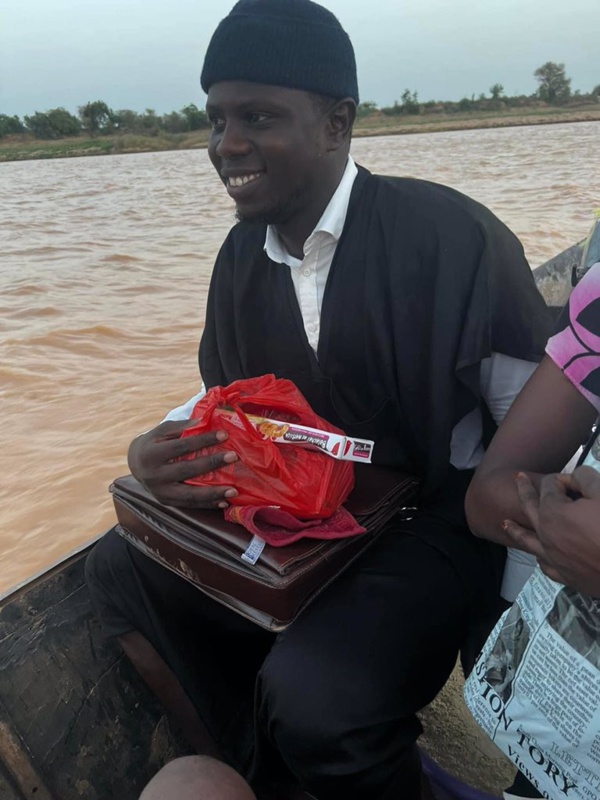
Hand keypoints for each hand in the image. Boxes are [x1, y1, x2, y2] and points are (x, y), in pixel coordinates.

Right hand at [127, 419, 238, 507]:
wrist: (135, 463)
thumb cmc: (154, 443)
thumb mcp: (163, 431)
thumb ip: (182, 426)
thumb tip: (206, 420)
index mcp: (151, 453)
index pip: (181, 446)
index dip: (203, 440)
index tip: (224, 435)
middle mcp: (154, 475)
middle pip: (186, 470)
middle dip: (211, 463)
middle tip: (233, 456)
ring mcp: (160, 492)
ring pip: (189, 494)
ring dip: (213, 493)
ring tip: (234, 490)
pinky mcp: (166, 502)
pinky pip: (190, 504)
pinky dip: (208, 504)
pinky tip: (224, 501)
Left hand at [504, 468, 599, 594]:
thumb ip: (585, 478)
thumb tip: (574, 478)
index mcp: (553, 513)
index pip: (551, 487)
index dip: (564, 479)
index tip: (577, 480)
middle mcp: (546, 535)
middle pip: (530, 508)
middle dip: (524, 491)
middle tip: (518, 478)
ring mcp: (554, 559)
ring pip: (529, 542)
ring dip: (517, 530)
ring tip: (505, 523)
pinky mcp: (568, 577)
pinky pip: (546, 566)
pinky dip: (540, 558)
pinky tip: (539, 557)